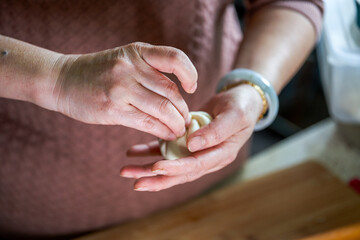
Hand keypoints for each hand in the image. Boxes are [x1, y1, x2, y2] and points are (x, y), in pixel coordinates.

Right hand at [52, 42, 196, 139]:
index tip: (192, 88)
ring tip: (178, 130)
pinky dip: (162, 131)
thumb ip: (148, 70)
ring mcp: (121, 88)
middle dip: (183, 110)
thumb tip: (178, 93)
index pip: (175, 58)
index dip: (190, 74)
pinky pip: (147, 123)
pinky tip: (167, 135)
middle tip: (185, 120)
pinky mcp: (113, 109)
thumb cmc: (98, 72)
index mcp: (137, 52)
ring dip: (176, 123)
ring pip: (162, 109)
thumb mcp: (124, 60)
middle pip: (171, 91)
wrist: (62, 80)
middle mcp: (130, 67)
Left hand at [120, 84, 263, 190]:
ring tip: (126, 170)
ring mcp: (195, 151)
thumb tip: (192, 145)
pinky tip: (132, 152)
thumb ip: (216, 132)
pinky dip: (149, 151)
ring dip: (147, 168)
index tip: (156, 168)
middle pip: (179, 172)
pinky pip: (165, 148)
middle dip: (156, 178)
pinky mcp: (185, 142)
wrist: (240, 101)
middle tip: (135, 182)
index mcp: (220, 155)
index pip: (195, 166)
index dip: (176, 169)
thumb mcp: (234, 116)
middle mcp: (206, 158)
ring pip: (169, 163)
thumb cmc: (241, 108)